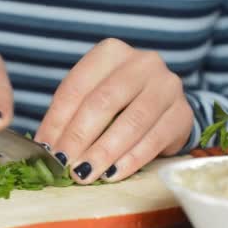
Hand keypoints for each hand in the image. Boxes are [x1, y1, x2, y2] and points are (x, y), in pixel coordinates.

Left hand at [35, 38, 192, 183]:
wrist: (165, 107)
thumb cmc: (120, 103)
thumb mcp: (91, 100)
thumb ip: (68, 118)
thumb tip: (44, 148)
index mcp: (111, 53)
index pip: (77, 87)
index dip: (58, 120)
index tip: (46, 149)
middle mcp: (142, 63)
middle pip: (104, 101)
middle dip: (80, 137)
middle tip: (63, 164)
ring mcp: (166, 86)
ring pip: (131, 122)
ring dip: (104, 152)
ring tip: (84, 174)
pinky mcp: (182, 113)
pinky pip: (154, 139)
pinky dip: (130, 160)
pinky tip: (113, 175)